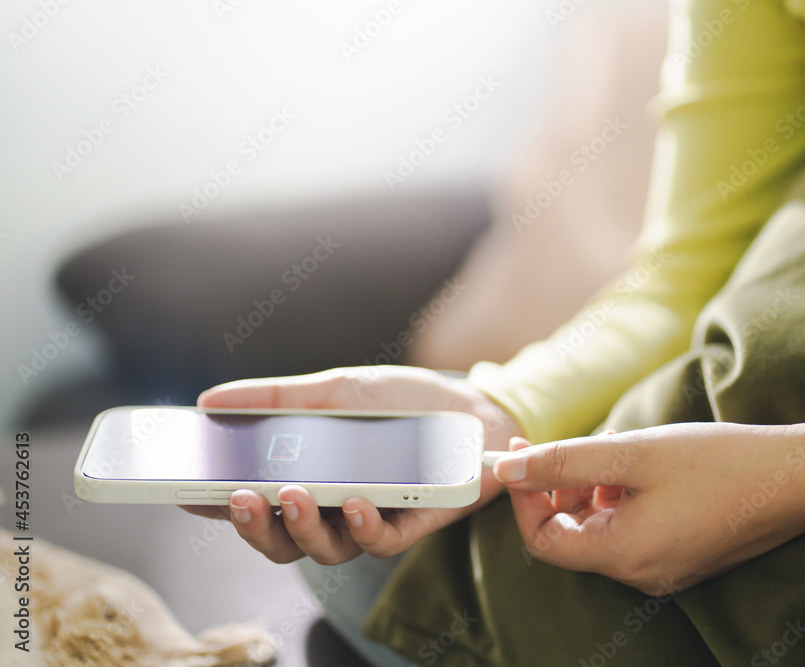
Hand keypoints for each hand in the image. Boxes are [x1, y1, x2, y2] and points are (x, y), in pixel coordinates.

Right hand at [180, 365, 521, 564]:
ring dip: (300, 527)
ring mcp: (370, 521)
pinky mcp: (410, 527)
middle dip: (253, 526)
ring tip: (289, 494)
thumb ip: (278, 399)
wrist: (473, 408)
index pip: (253, 501)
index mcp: (310, 478)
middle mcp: (333, 508)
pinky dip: (362, 525)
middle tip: (237, 497)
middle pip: (280, 540)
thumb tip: (209, 399)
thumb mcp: (336, 389)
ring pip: (323, 550)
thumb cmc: (404, 400)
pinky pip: (378, 542)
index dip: (216, 503)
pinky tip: (354, 500)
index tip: (183, 491)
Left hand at [493, 406, 804, 594]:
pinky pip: (632, 530)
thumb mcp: (630, 454)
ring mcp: (665, 569)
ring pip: (601, 529)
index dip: (524, 497)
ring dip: (590, 488)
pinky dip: (621, 498)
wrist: (799, 477)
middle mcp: (641, 574)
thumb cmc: (718, 462)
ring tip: (611, 449)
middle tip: (562, 442)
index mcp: (623, 555)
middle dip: (557, 487)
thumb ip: (562, 462)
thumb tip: (505, 471)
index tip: (521, 454)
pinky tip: (638, 465)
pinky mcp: (684, 556)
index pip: (543, 540)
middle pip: (571, 535)